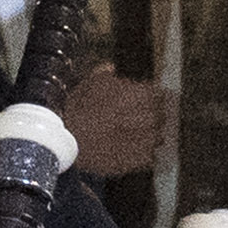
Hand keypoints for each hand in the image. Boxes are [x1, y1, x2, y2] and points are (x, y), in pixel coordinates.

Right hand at [59, 65, 172, 179]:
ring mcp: (142, 141)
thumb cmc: (76, 110)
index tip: (149, 96)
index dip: (152, 94)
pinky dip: (145, 153)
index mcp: (136, 96)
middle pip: (162, 115)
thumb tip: (111, 67)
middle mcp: (144, 118)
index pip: (157, 93)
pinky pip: (150, 157)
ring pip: (158, 136)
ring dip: (152, 134)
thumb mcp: (88, 84)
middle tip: (145, 116)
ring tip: (139, 134)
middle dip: (155, 114)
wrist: (65, 140)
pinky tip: (132, 150)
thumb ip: (104, 74)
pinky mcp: (136, 161)